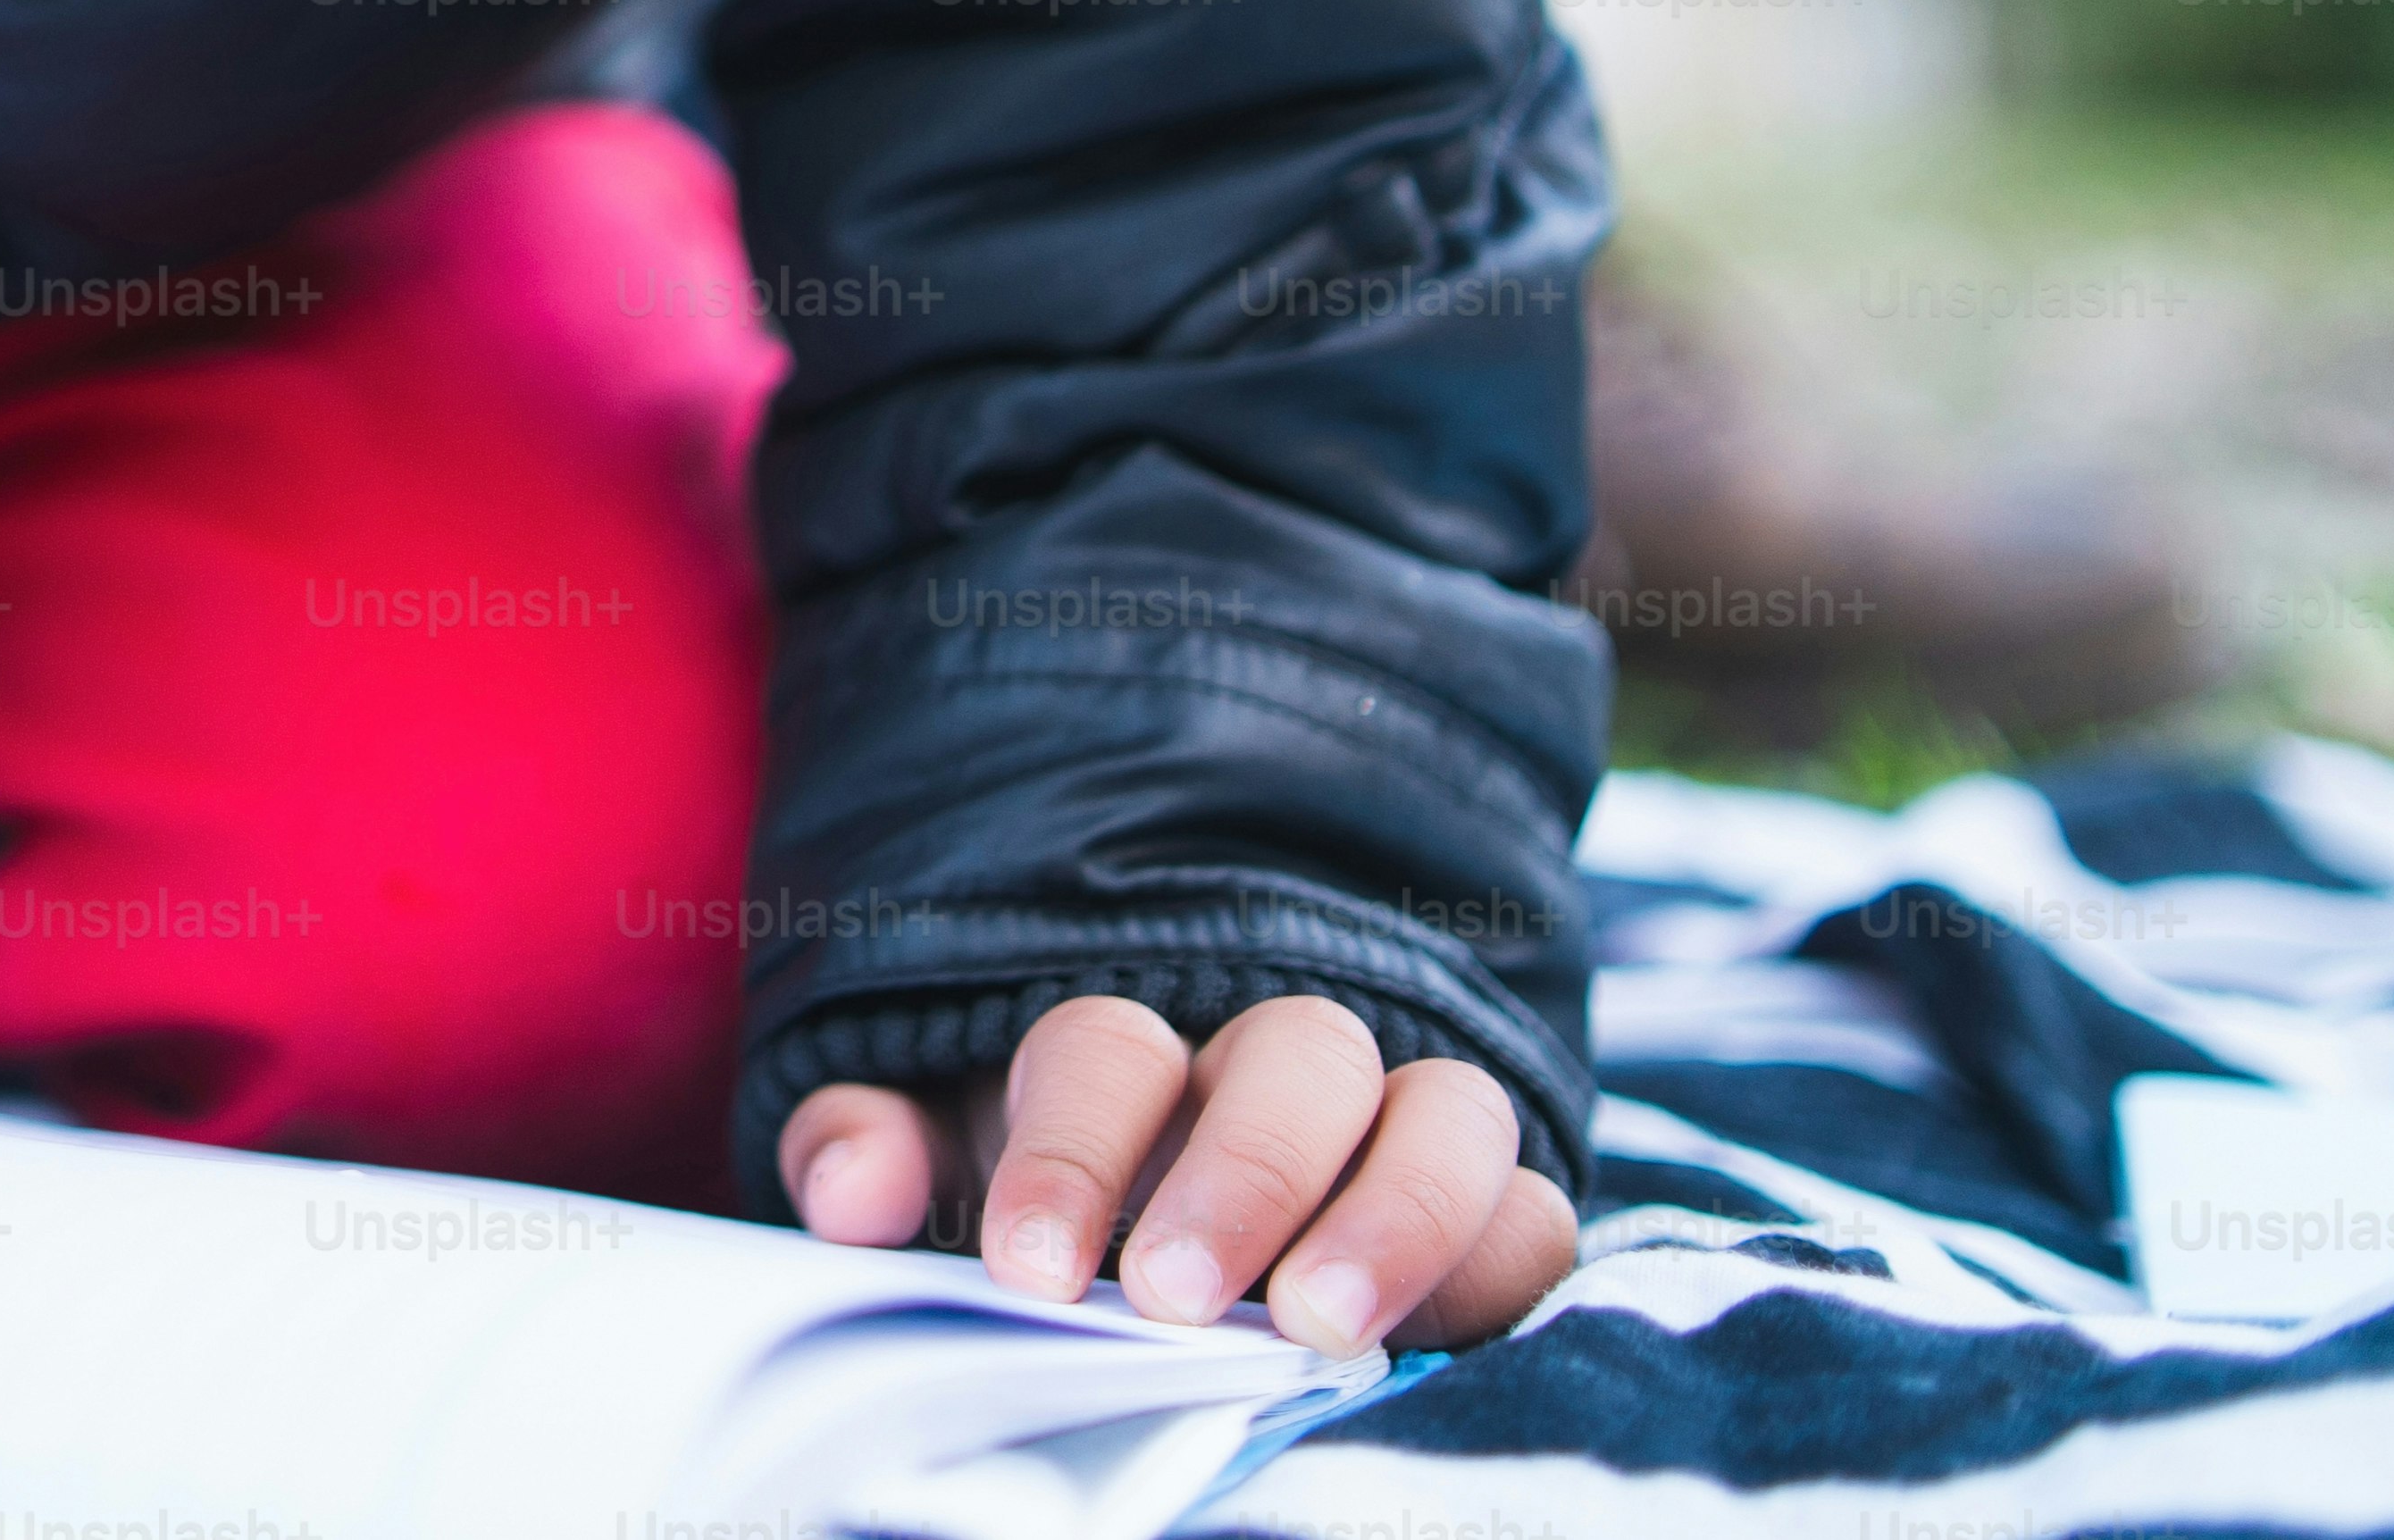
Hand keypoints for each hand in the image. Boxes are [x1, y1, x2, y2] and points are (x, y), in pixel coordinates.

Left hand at [778, 994, 1575, 1352]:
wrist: (1188, 1267)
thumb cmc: (1050, 1222)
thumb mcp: (944, 1191)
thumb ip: (874, 1162)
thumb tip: (855, 1192)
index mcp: (1128, 1058)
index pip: (1105, 1051)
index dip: (1068, 1151)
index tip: (1030, 1267)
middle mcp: (1278, 1069)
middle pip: (1294, 1054)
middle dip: (1240, 1169)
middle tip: (1174, 1296)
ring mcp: (1403, 1135)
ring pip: (1443, 1113)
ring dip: (1393, 1213)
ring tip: (1322, 1326)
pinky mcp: (1497, 1224)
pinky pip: (1538, 1217)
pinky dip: (1503, 1261)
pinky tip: (1454, 1342)